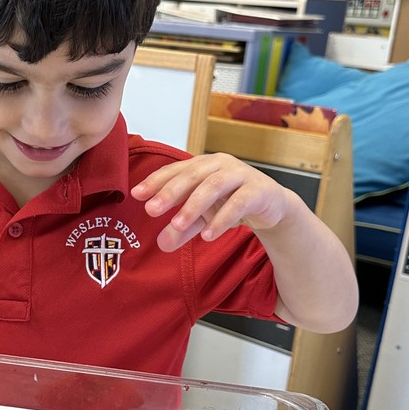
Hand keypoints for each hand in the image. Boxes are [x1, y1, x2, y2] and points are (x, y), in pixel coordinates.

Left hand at [131, 153, 294, 251]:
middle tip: (152, 210)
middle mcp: (220, 165)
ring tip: (178, 224)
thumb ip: (182, 229)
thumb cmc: (231, 203)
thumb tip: (161, 244)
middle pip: (192, 175)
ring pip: (214, 186)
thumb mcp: (202, 218)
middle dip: (170, 192)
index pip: (175, 170)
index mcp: (202, 165)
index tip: (136, 195)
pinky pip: (238, 203)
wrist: (272, 205)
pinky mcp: (259, 190)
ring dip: (194, 206)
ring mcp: (241, 174)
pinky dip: (222, 219)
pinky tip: (208, 235)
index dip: (155, 181)